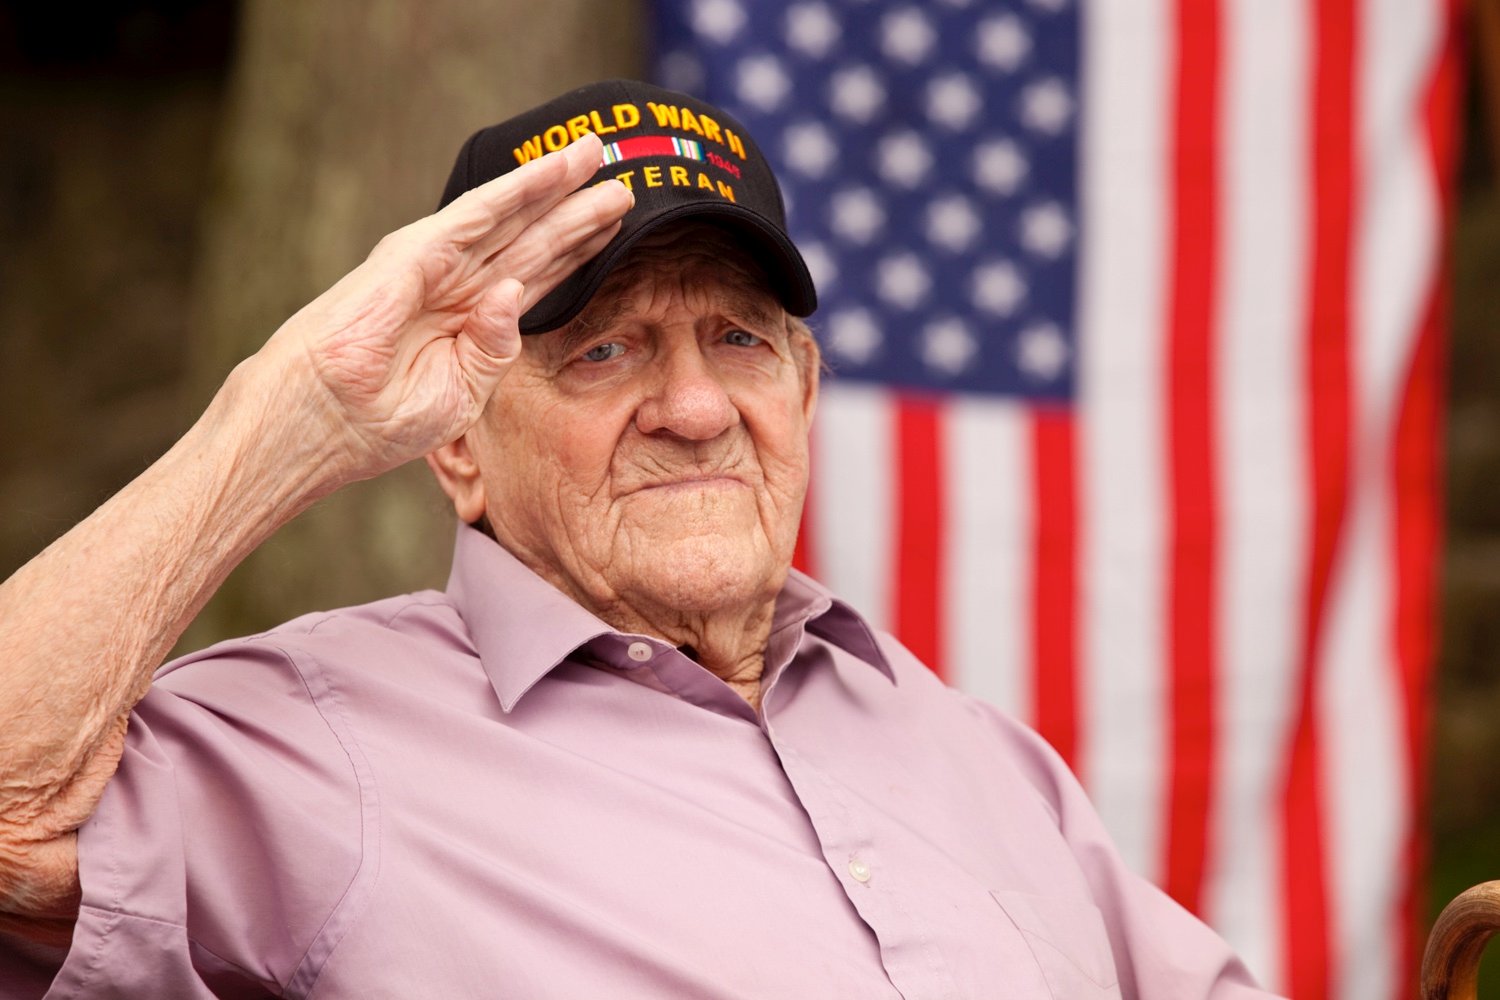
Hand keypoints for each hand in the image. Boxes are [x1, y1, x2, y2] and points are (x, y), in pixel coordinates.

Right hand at [253, 133, 629, 485]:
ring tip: (594, 153)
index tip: (619, 228)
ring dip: (552, 184)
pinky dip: (512, 190)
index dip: (577, 250)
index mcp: (470, 322)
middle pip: (532, 239)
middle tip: (625, 182)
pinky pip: (472, 215)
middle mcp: (458, 286)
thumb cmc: (377, 422)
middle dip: (577, 210)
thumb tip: (515, 292)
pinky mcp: (412, 255)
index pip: (537, 276)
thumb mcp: (459, 395)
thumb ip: (495, 349)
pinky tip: (548, 172)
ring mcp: (434, 266)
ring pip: (509, 216)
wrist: (318, 425)